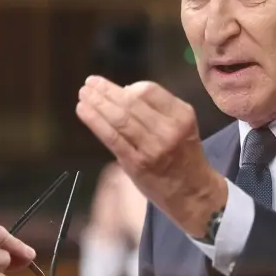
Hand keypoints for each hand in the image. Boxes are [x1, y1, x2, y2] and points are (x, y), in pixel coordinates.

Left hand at [76, 76, 226, 237]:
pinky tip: (83, 111)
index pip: (150, 90)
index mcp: (181, 115)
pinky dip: (95, 121)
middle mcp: (168, 129)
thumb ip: (158, 109)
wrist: (192, 193)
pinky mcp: (136, 163)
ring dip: (97, 103)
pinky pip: (112, 138)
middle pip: (131, 102)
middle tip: (89, 82)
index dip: (128, 86)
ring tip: (83, 94)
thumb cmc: (184, 157)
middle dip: (106, 90)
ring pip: (119, 118)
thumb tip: (125, 92)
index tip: (113, 87)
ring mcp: (152, 147)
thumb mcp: (182, 126)